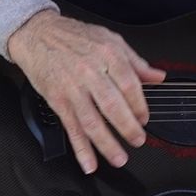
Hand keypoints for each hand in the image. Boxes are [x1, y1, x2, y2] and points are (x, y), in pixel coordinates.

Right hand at [8, 12, 165, 173]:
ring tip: (119, 158)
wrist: (37, 33)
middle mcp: (90, 72)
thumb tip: (158, 76)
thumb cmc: (73, 36)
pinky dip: (81, 148)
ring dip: (107, 144)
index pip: (131, 86)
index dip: (140, 106)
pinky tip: (89, 162)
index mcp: (108, 55)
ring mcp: (72, 88)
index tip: (144, 118)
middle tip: (138, 140)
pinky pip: (72, 127)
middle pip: (114, 106)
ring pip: (93, 122)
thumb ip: (136, 61)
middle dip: (128, 128)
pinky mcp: (57, 100)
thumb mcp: (109, 40)